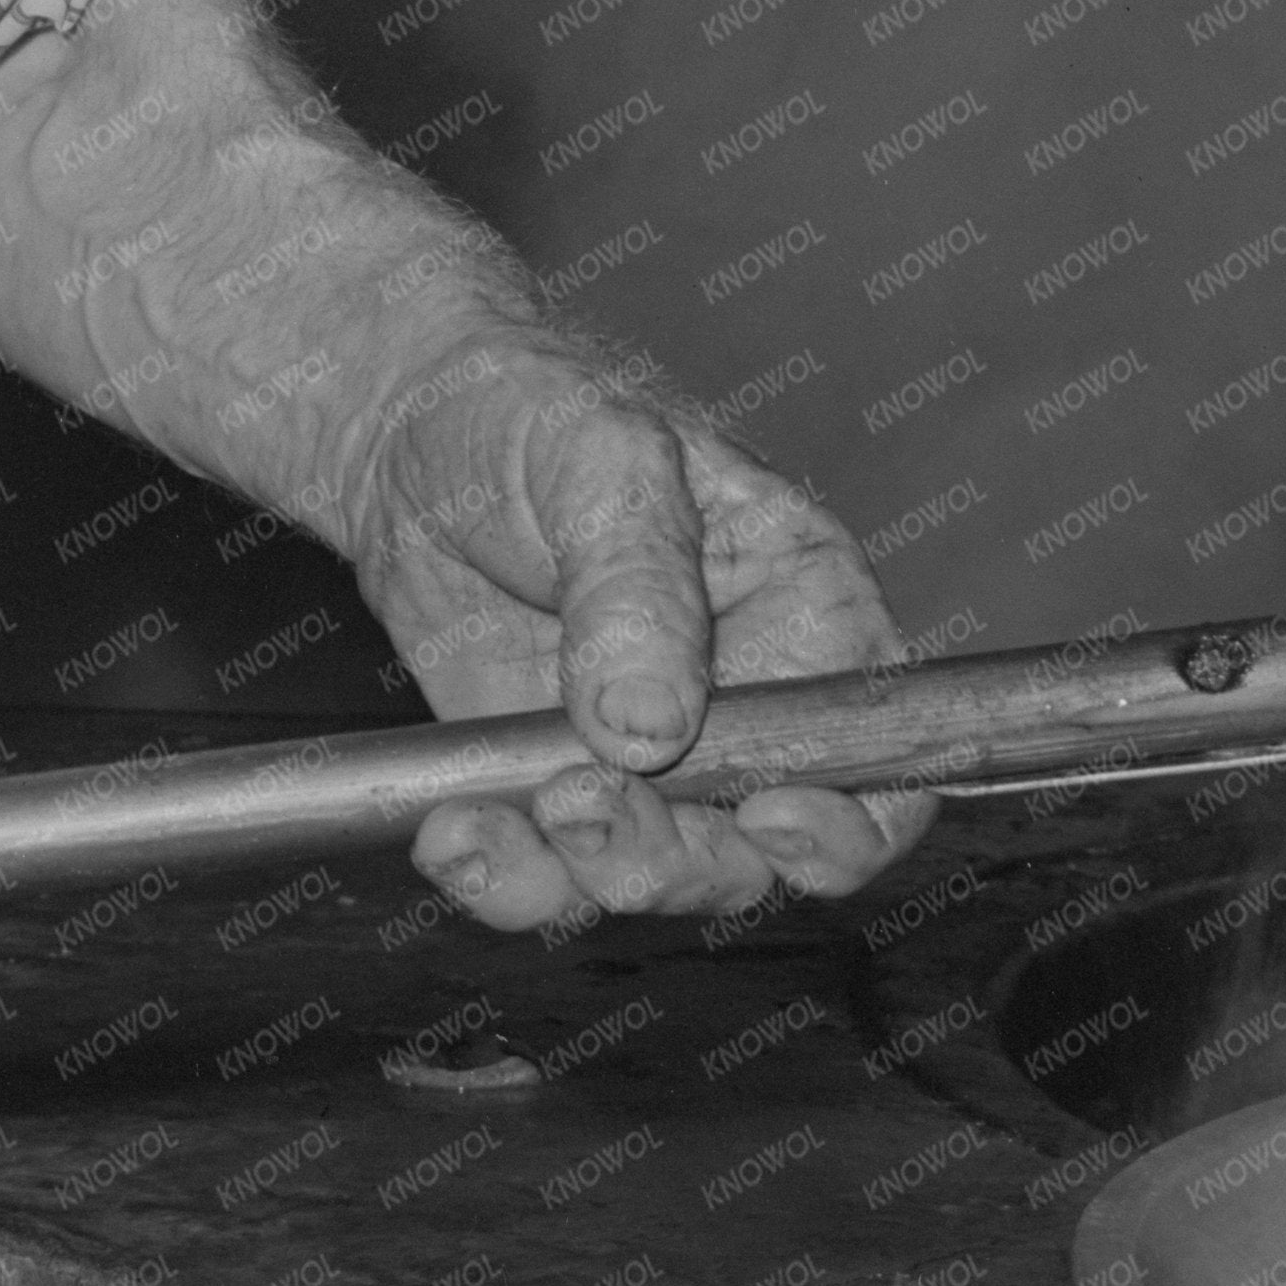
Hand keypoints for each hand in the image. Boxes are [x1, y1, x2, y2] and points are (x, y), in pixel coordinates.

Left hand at [342, 325, 931, 931]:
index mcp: (807, 613)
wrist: (405, 431)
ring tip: (498, 816)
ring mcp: (644, 758)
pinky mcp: (548, 785)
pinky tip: (451, 832)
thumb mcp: (603, 457)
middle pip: (760, 850)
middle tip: (583, 800)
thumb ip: (638, 583)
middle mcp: (743, 706)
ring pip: (651, 877)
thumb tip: (657, 725)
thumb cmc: (534, 408)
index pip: (881, 754)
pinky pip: (544, 874)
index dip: (850, 818)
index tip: (768, 814)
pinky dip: (500, 876)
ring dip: (581, 874)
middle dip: (676, 856)